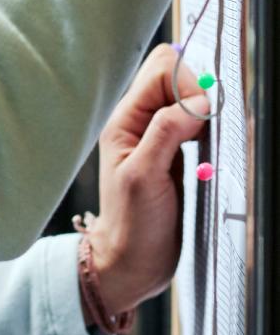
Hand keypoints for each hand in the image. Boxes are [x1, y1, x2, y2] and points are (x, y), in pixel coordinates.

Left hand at [85, 44, 208, 315]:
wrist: (132, 262)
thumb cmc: (132, 225)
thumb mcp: (144, 177)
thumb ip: (165, 133)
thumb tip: (195, 102)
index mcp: (125, 120)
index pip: (159, 71)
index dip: (186, 82)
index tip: (204, 112)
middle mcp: (139, 122)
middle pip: (170, 77)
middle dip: (196, 90)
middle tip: (209, 123)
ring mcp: (156, 137)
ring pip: (183, 98)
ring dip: (201, 109)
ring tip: (209, 136)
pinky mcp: (173, 154)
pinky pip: (191, 124)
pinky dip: (205, 127)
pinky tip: (209, 145)